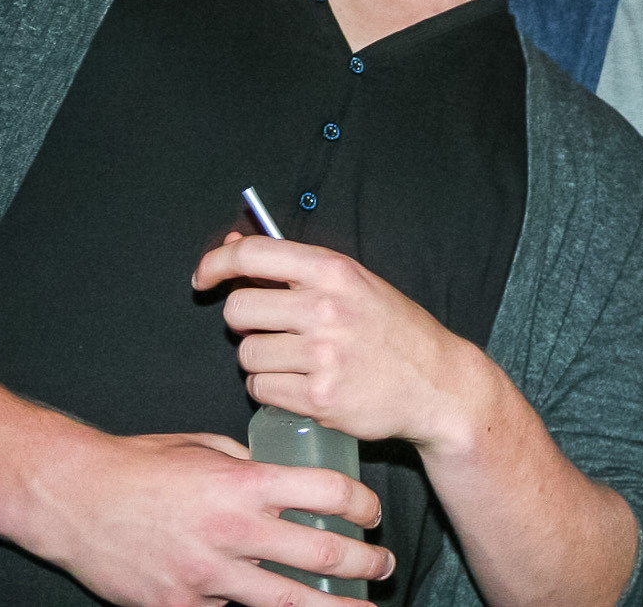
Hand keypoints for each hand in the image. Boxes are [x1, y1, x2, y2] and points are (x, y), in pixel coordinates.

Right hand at [29, 427, 390, 606]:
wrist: (70, 500)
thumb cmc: (139, 465)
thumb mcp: (204, 447)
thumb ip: (249, 463)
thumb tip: (285, 474)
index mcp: (243, 483)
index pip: (328, 492)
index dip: (361, 504)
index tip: (373, 512)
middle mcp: (232, 531)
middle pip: (321, 553)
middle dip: (364, 563)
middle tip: (384, 566)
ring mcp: (206, 576)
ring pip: (286, 601)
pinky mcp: (179, 606)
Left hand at [192, 234, 490, 451]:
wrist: (438, 383)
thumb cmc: (394, 331)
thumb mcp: (355, 284)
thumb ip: (296, 269)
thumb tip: (232, 245)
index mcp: (335, 271)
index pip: (254, 255)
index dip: (216, 264)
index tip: (204, 277)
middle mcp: (327, 308)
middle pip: (238, 310)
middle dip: (245, 323)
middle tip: (272, 331)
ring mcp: (322, 355)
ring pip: (246, 355)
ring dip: (261, 361)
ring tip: (297, 362)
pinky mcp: (318, 397)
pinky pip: (261, 390)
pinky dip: (273, 390)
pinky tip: (304, 385)